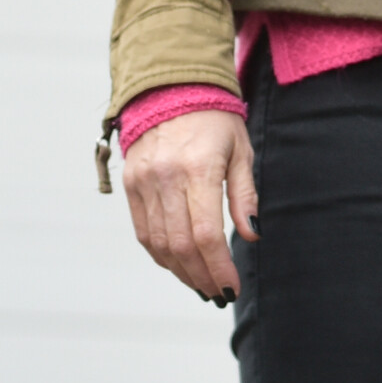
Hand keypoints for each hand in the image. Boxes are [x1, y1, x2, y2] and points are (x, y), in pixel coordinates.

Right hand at [122, 109, 256, 302]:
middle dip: (201, 276)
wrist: (172, 89)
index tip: (232, 287)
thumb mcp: (241, 152)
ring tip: (201, 285)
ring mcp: (143, 182)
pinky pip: (143, 231)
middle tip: (218, 293)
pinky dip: (160, 254)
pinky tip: (178, 265)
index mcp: (199, 169)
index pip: (206, 234)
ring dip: (180, 271)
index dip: (219, 267)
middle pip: (181, 245)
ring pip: (159, 243)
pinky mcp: (130, 184)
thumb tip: (251, 235)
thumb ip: (245, 196)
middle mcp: (166, 178)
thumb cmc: (215, 121)